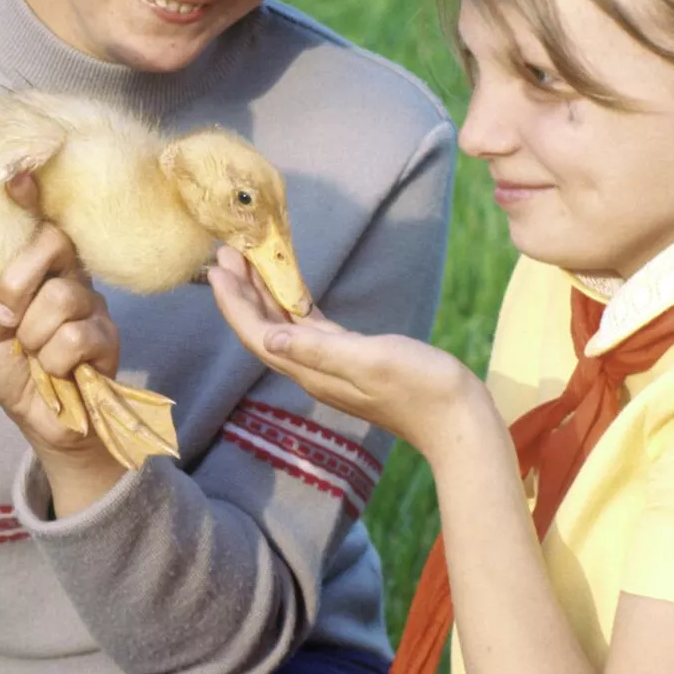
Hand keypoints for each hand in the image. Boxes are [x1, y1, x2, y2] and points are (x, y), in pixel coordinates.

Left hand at [0, 178, 122, 466]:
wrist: (43, 421)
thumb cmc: (12, 372)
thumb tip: (2, 277)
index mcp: (33, 270)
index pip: (34, 224)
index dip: (27, 198)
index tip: (16, 176)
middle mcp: (66, 276)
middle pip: (52, 243)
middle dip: (19, 282)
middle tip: (8, 319)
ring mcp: (91, 303)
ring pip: (60, 296)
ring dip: (35, 337)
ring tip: (36, 357)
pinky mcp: (108, 335)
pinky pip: (75, 335)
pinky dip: (55, 361)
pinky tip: (58, 371)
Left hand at [208, 245, 485, 463]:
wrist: (457, 419)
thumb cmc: (421, 388)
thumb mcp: (371, 361)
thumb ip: (321, 349)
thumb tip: (272, 337)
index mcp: (312, 371)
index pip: (258, 335)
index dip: (233, 303)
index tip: (216, 269)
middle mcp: (314, 370)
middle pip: (264, 328)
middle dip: (241, 292)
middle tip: (226, 253)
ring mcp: (332, 366)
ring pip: (284, 325)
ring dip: (264, 294)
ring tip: (249, 261)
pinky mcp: (351, 358)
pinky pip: (311, 327)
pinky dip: (295, 303)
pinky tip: (290, 286)